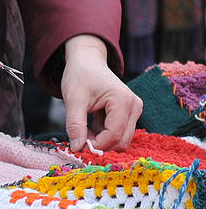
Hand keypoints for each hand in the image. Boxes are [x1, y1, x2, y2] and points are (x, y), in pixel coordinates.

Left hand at [61, 34, 142, 152]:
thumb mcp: (73, 99)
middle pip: (121, 141)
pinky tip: (93, 122)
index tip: (78, 143)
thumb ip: (75, 125)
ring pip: (121, 139)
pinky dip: (104, 134)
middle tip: (80, 136)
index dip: (96, 144)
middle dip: (100, 144)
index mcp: (122, 99)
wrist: (87, 60)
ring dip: (102, 139)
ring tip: (85, 126)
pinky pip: (120, 133)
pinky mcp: (130, 112)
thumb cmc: (80, 75)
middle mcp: (134, 105)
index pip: (114, 135)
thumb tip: (77, 149)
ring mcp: (134, 109)